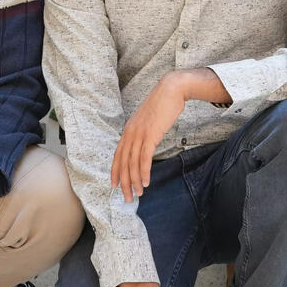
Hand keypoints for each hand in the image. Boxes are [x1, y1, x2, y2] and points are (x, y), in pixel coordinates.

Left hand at [111, 74, 186, 200]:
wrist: (171, 89)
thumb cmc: (163, 104)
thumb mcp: (149, 119)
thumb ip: (144, 131)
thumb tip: (146, 143)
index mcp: (129, 129)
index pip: (118, 154)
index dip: (116, 171)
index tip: (115, 185)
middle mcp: (130, 132)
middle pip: (123, 162)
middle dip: (124, 182)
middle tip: (127, 197)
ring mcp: (139, 133)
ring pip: (133, 162)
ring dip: (134, 180)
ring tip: (138, 193)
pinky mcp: (150, 134)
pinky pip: (144, 157)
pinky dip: (144, 171)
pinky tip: (146, 182)